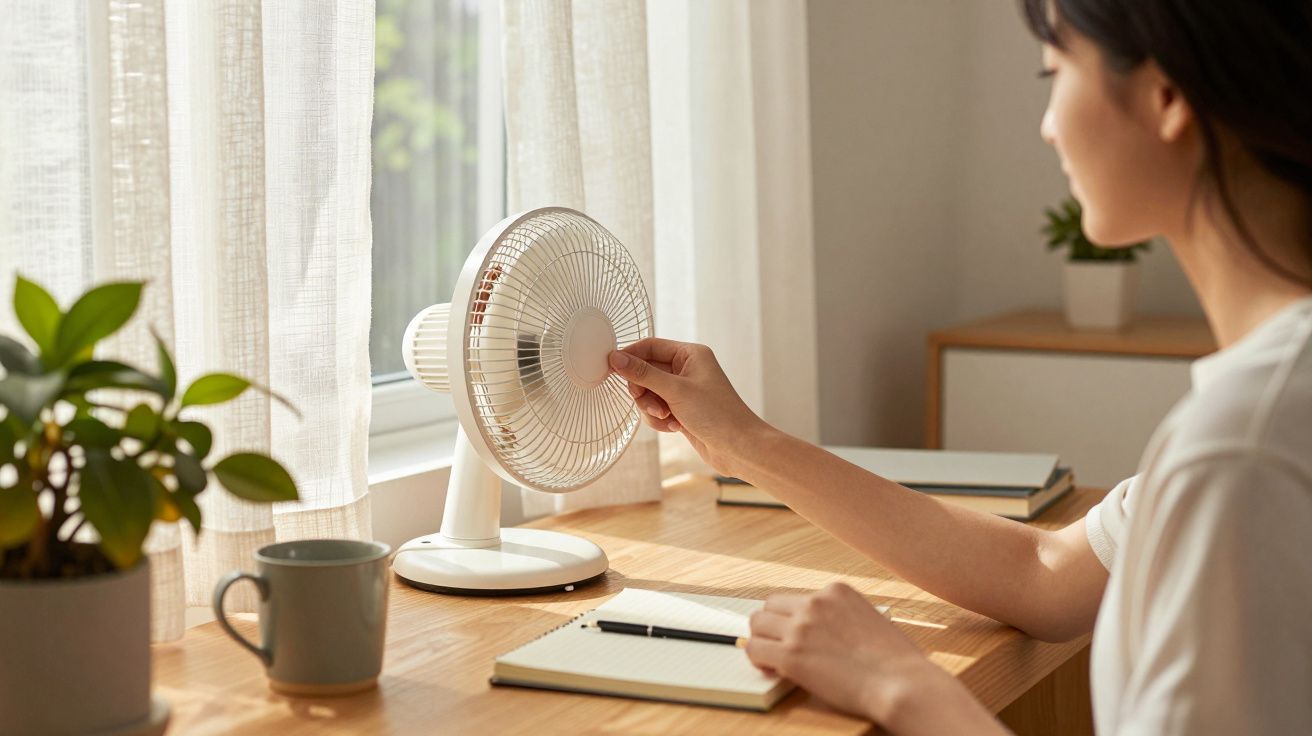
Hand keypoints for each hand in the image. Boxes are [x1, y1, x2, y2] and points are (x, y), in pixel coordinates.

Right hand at [608, 338, 769, 475]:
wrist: (738, 448)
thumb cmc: (717, 415)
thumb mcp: (675, 391)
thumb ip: (643, 374)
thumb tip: (616, 358)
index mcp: (690, 354)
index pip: (650, 346)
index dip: (630, 356)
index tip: (611, 367)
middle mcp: (686, 369)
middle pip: (645, 371)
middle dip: (644, 391)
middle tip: (653, 405)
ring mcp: (683, 390)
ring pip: (648, 393)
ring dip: (651, 408)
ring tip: (667, 418)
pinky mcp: (681, 409)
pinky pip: (655, 409)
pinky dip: (659, 420)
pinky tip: (675, 427)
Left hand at [746, 583, 998, 733]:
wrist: (900, 682)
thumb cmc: (896, 661)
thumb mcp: (870, 618)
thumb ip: (842, 617)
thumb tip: (824, 633)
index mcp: (836, 591)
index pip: (797, 597)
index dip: (792, 618)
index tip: (796, 634)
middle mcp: (814, 603)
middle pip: (771, 605)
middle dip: (771, 625)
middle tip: (777, 645)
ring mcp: (800, 628)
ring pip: (757, 624)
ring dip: (762, 640)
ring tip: (772, 659)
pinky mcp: (790, 655)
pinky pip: (755, 650)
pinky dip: (758, 661)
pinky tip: (772, 671)